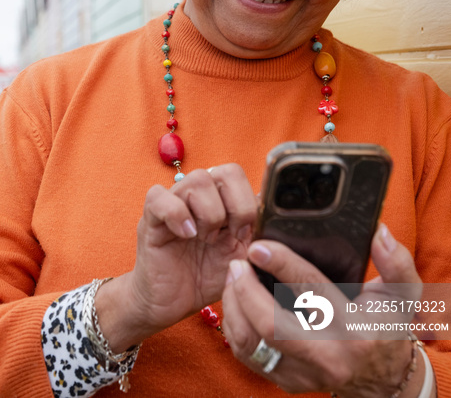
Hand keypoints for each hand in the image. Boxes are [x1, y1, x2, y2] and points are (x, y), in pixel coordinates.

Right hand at [95, 164, 256, 350]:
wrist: (170, 305)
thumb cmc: (205, 278)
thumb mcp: (241, 257)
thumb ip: (256, 234)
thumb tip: (275, 216)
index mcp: (221, 200)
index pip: (240, 175)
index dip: (248, 201)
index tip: (246, 232)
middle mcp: (198, 195)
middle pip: (224, 171)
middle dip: (235, 206)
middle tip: (230, 235)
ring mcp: (173, 203)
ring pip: (198, 180)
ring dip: (210, 213)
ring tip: (206, 239)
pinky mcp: (150, 218)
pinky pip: (159, 197)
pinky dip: (177, 214)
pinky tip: (186, 235)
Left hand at [222, 225, 430, 397]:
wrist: (384, 378)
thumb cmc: (388, 326)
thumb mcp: (402, 293)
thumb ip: (395, 261)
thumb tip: (378, 232)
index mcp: (354, 329)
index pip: (310, 291)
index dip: (281, 264)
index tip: (258, 245)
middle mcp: (328, 356)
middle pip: (271, 324)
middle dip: (245, 290)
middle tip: (237, 262)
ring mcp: (305, 374)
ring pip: (253, 343)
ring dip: (234, 307)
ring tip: (233, 278)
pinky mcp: (288, 382)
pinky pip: (248, 357)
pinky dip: (235, 327)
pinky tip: (236, 303)